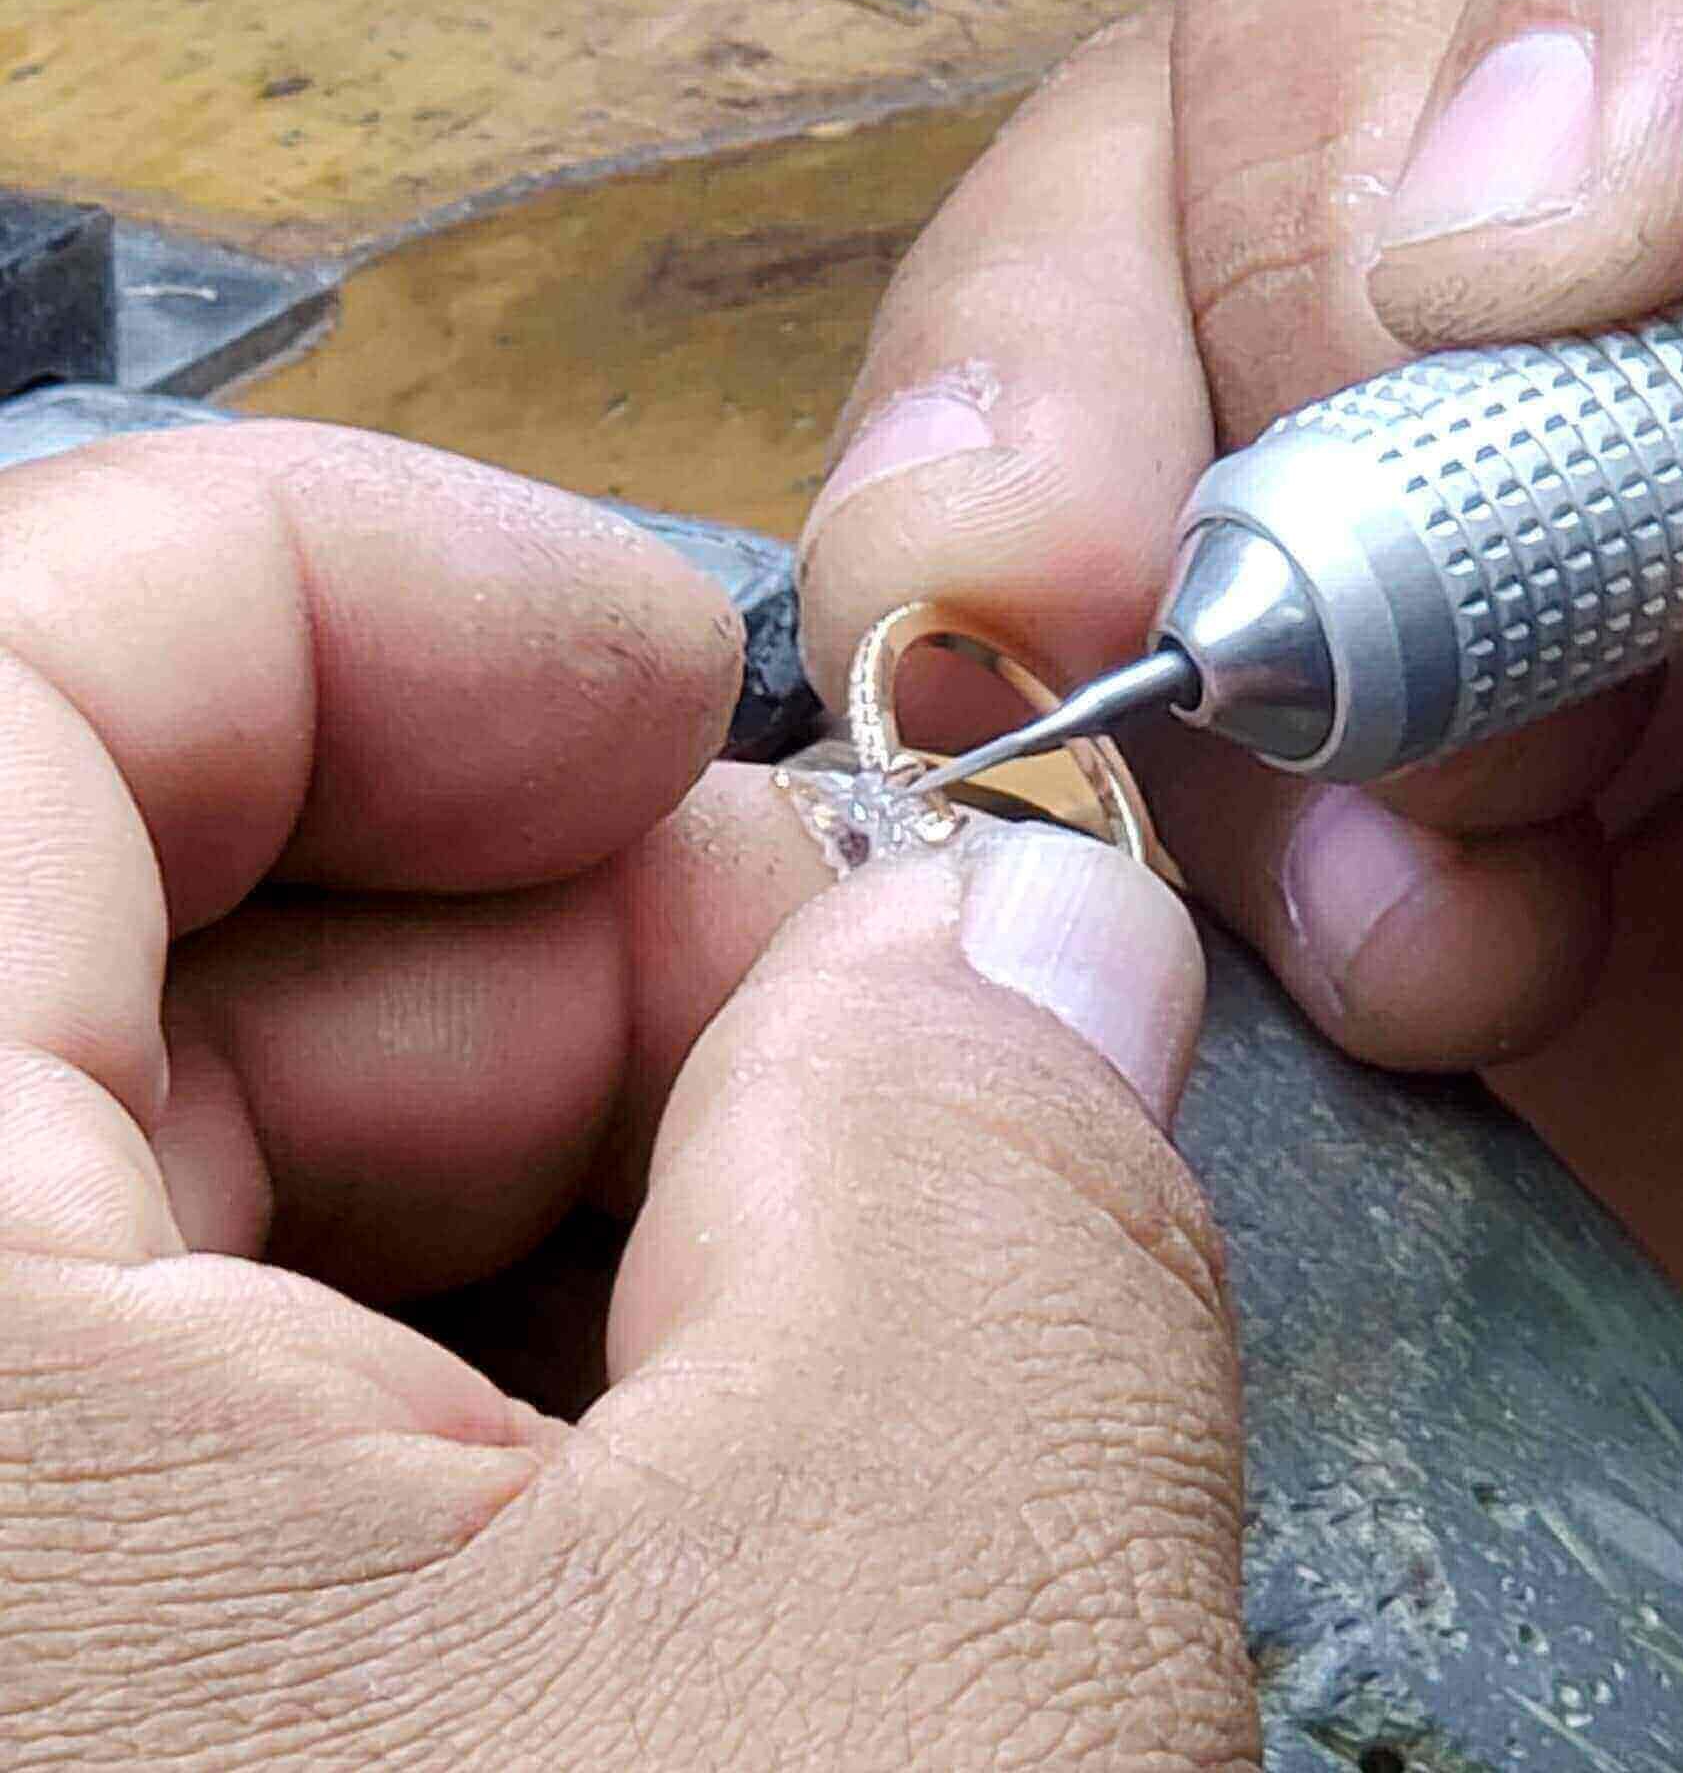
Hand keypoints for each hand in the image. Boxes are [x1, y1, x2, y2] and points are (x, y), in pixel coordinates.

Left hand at [0, 424, 1250, 1765]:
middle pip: (104, 913)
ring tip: (801, 1366)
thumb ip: (997, 1184)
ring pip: (138, 1188)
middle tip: (862, 1080)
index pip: (24, 648)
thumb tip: (1021, 934)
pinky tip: (644, 1544)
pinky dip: (425, 1408)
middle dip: (552, 943)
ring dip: (536, 1194)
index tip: (689, 717)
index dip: (400, 586)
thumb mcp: (903, 1657)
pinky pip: (139, 1431)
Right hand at [797, 0, 1682, 1574]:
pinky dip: (1100, 664)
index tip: (1550, 267)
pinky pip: (1092, 458)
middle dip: (1324, 250)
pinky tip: (1332, 896)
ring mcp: (1534, 303)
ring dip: (1133, 470)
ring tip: (1358, 830)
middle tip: (1400, 642)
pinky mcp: (1364, 531)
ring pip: (1163, 146)